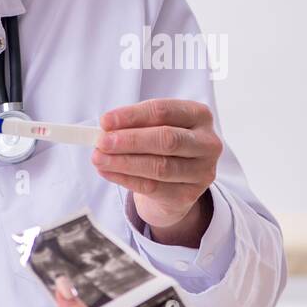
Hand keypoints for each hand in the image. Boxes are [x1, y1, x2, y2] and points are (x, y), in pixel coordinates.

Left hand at [91, 99, 221, 244]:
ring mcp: (202, 171)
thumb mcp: (153, 128)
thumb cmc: (162, 147)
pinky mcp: (189, 195)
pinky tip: (108, 172)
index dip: (132, 115)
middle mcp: (207, 142)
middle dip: (130, 141)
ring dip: (124, 162)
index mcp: (199, 115)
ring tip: (99, 158)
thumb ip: (134, 125)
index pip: (164, 111)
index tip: (105, 121)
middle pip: (166, 139)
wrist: (176, 184)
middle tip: (102, 142)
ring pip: (159, 166)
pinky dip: (126, 179)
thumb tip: (105, 128)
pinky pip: (153, 187)